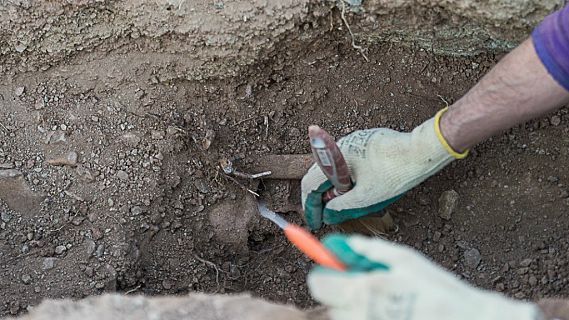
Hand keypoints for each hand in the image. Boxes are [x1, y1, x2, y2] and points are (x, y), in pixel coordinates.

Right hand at [301, 109, 466, 229]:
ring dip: (335, 188)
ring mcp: (353, 141)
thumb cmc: (396, 171)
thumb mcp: (365, 197)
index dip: (310, 207)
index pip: (310, 184)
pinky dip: (348, 178)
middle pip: (320, 175)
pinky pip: (348, 162)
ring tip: (345, 205)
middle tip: (326, 216)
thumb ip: (341, 207)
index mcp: (336, 157)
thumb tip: (327, 215)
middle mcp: (340, 145)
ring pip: (335, 169)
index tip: (315, 222)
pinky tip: (360, 190)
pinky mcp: (366, 142)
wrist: (423, 151)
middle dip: (321, 197)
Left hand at [308, 234, 542, 319]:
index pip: (318, 284)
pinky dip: (367, 318)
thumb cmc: (437, 289)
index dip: (324, 274)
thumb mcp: (405, 260)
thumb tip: (342, 242)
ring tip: (386, 302)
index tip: (334, 270)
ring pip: (344, 319)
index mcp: (365, 289)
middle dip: (342, 293)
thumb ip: (370, 251)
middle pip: (330, 304)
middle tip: (368, 287)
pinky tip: (392, 313)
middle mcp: (361, 314)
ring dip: (355, 309)